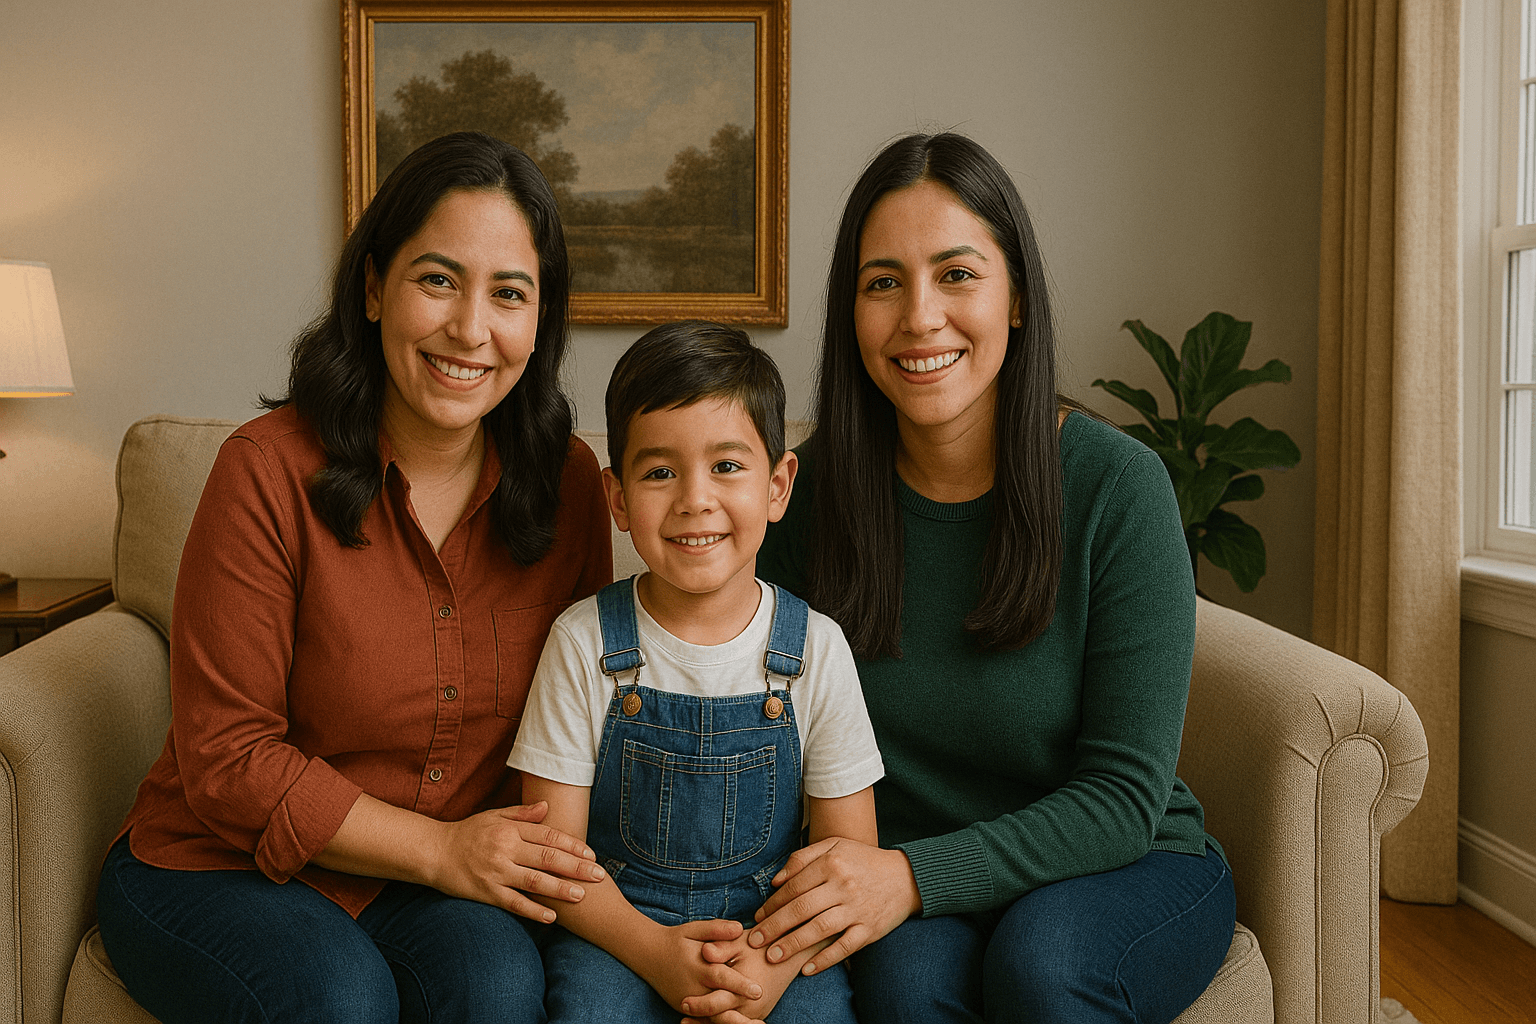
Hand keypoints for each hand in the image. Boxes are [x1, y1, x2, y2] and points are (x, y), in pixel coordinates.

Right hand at [427, 801, 603, 921]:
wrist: (434, 852)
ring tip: (581, 895)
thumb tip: (548, 807)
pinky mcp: (486, 892)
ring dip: (560, 889)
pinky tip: (552, 917)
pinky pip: (513, 903)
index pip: (548, 836)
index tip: (591, 855)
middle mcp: (505, 849)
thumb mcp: (494, 816)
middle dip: (575, 867)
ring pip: (534, 881)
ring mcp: (496, 872)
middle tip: (598, 875)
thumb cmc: (468, 833)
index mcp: (510, 829)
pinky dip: (533, 911)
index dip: (572, 846)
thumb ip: (522, 814)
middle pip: (547, 858)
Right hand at [634, 920, 763, 1016]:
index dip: (740, 985)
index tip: (758, 990)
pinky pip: (704, 1016)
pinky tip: (735, 1019)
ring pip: (712, 1013)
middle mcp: (692, 987)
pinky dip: (718, 1019)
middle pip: (719, 1001)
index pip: (721, 978)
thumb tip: (740, 928)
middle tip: (761, 1012)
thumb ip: (716, 929)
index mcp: (697, 967)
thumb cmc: (677, 940)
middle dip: (739, 1007)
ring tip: (753, 1020)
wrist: (649, 955)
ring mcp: (687, 1000)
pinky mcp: (685, 1007)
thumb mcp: (694, 929)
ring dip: (730, 1016)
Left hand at [680, 932, 821, 1023]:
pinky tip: (706, 1020)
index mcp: (744, 989)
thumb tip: (705, 951)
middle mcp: (751, 1006)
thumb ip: (722, 946)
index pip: (717, 1004)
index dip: (699, 1005)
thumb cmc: (761, 946)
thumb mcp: (741, 942)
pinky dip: (721, 1023)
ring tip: (688, 1023)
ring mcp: (755, 1013)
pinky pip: (737, 1023)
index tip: (683, 1003)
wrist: (790, 955)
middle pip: (721, 1021)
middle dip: (701, 1021)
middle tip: (683, 1018)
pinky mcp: (757, 1014)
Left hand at [741, 837, 920, 973]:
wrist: (907, 877)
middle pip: (801, 909)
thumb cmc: (864, 861)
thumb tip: (776, 880)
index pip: (794, 887)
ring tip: (772, 956)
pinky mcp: (870, 929)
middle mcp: (843, 885)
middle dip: (774, 927)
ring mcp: (857, 909)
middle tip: (755, 941)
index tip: (758, 917)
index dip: (772, 904)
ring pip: (819, 930)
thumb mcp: (835, 846)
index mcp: (832, 863)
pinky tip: (806, 968)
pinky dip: (825, 960)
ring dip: (793, 945)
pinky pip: (844, 947)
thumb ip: (803, 858)